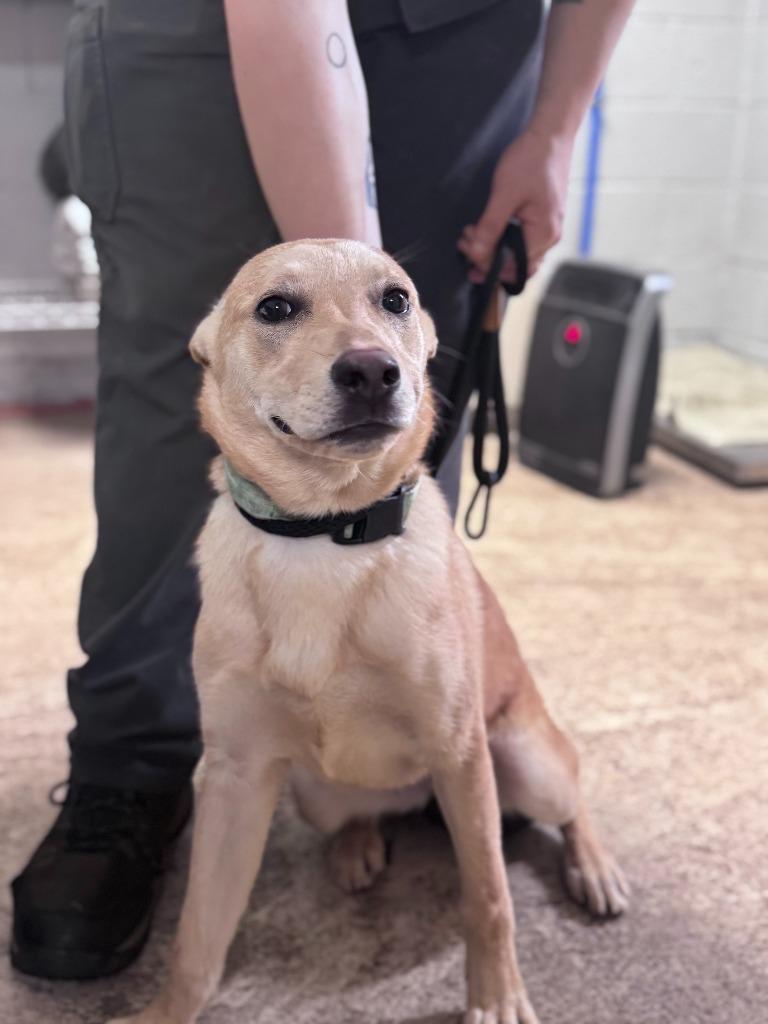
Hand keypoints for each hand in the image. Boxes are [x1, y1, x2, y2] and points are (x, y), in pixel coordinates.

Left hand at [458, 126, 573, 282]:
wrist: (550, 135)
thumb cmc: (531, 159)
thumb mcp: (505, 193)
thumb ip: (490, 227)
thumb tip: (476, 254)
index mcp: (544, 234)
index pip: (511, 265)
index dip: (485, 262)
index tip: (465, 247)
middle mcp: (550, 237)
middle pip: (516, 266)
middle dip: (487, 260)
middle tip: (464, 244)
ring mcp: (548, 230)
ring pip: (519, 257)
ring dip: (493, 252)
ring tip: (471, 238)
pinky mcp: (543, 221)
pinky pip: (522, 243)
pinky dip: (503, 243)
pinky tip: (487, 233)